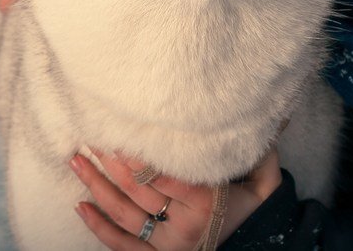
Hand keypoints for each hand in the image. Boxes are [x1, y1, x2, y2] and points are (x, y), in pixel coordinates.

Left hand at [71, 148, 281, 249]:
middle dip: (111, 161)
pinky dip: (98, 227)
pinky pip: (121, 245)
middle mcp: (183, 224)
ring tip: (76, 161)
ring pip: (123, 213)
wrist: (256, 248)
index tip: (118, 132)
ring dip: (96, 186)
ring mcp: (166, 245)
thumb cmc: (255, 209)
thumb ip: (263, 150)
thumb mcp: (264, 181)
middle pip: (138, 189)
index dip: (138, 155)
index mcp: (205, 201)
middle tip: (91, 136)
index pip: (163, 175)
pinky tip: (80, 205)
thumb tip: (276, 115)